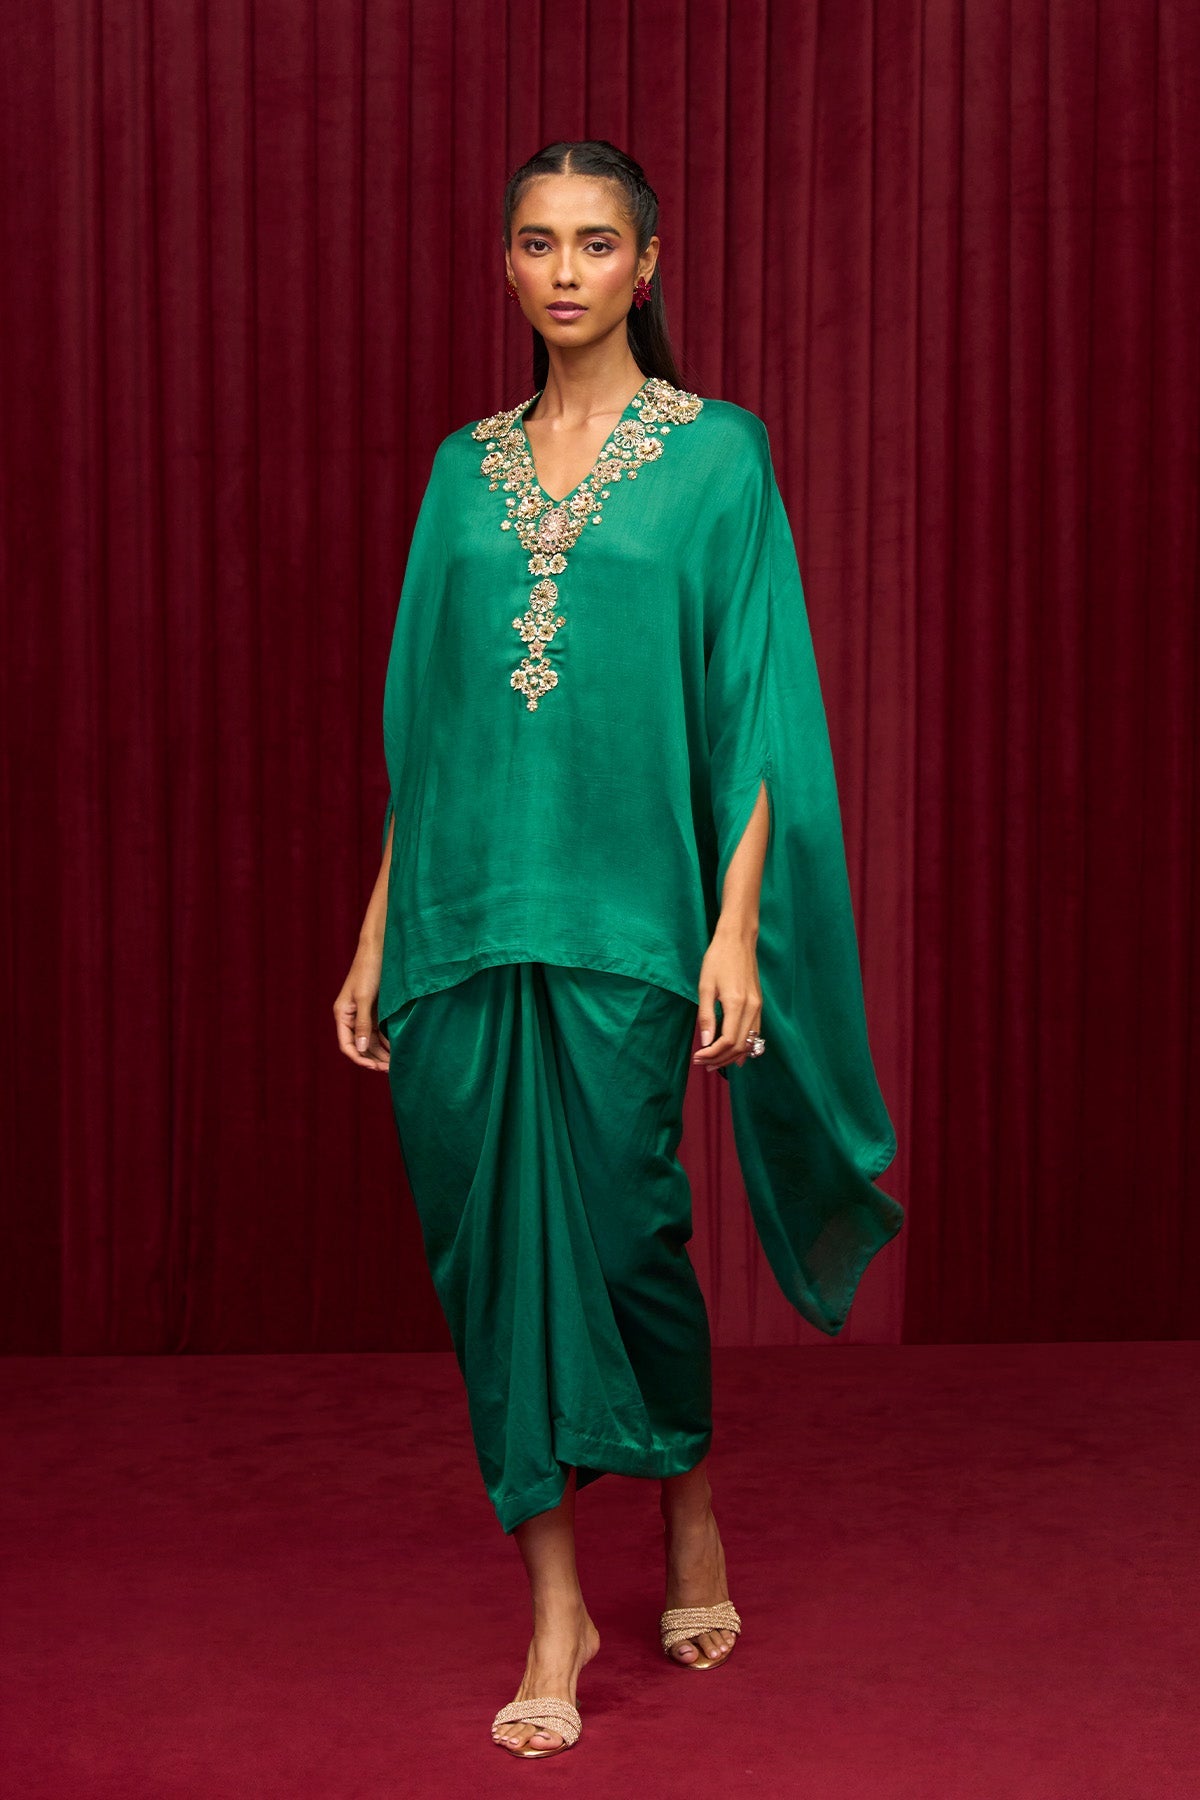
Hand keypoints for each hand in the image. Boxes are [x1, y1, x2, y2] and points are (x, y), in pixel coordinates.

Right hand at [332, 945, 390, 1070]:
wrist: (380, 948)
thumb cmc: (369, 970)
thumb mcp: (365, 998)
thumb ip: (363, 1024)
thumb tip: (361, 1049)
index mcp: (342, 1014)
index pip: (347, 1045)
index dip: (359, 1058)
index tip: (374, 1067)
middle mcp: (351, 1016)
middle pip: (360, 1045)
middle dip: (374, 1058)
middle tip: (390, 1068)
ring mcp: (363, 1013)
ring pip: (371, 1040)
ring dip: (381, 1052)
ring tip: (395, 1062)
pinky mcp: (375, 1009)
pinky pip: (379, 1031)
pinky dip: (387, 1041)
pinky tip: (397, 1048)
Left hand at [692, 923, 761, 1072]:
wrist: (738, 940)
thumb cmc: (718, 959)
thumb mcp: (705, 986)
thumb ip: (706, 1016)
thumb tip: (706, 1043)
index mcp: (736, 1004)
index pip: (727, 1041)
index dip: (712, 1054)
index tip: (697, 1057)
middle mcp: (752, 1008)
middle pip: (739, 1046)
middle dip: (721, 1059)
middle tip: (703, 1063)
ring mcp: (758, 1007)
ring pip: (749, 1043)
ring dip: (732, 1056)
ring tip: (714, 1063)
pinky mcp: (759, 1005)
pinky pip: (755, 1033)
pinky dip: (744, 1047)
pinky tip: (735, 1054)